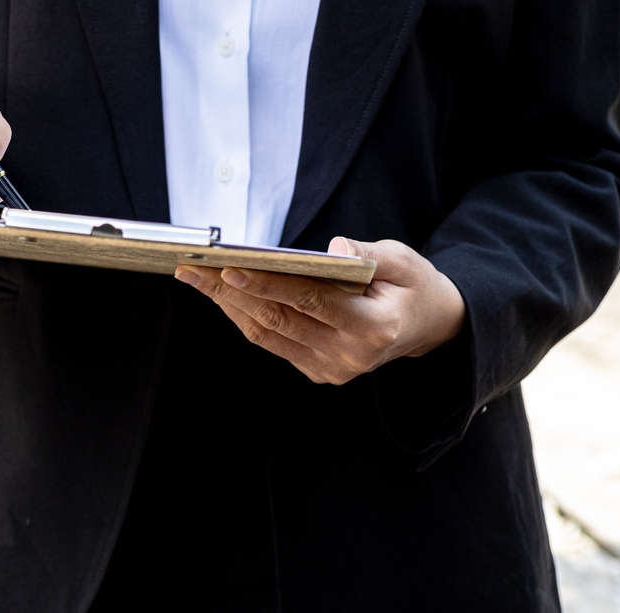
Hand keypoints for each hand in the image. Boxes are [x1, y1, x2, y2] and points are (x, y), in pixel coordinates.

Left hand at [174, 237, 465, 384]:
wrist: (428, 327)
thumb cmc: (412, 286)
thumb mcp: (403, 261)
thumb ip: (369, 255)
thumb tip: (335, 248)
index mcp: (374, 328)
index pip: (311, 302)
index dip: (268, 285)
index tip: (229, 266)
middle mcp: (349, 356)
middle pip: (278, 319)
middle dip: (230, 291)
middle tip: (192, 267)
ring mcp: (331, 369)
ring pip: (267, 334)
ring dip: (227, 304)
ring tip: (195, 276)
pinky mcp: (318, 372)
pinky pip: (272, 342)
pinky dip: (243, 316)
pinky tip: (220, 293)